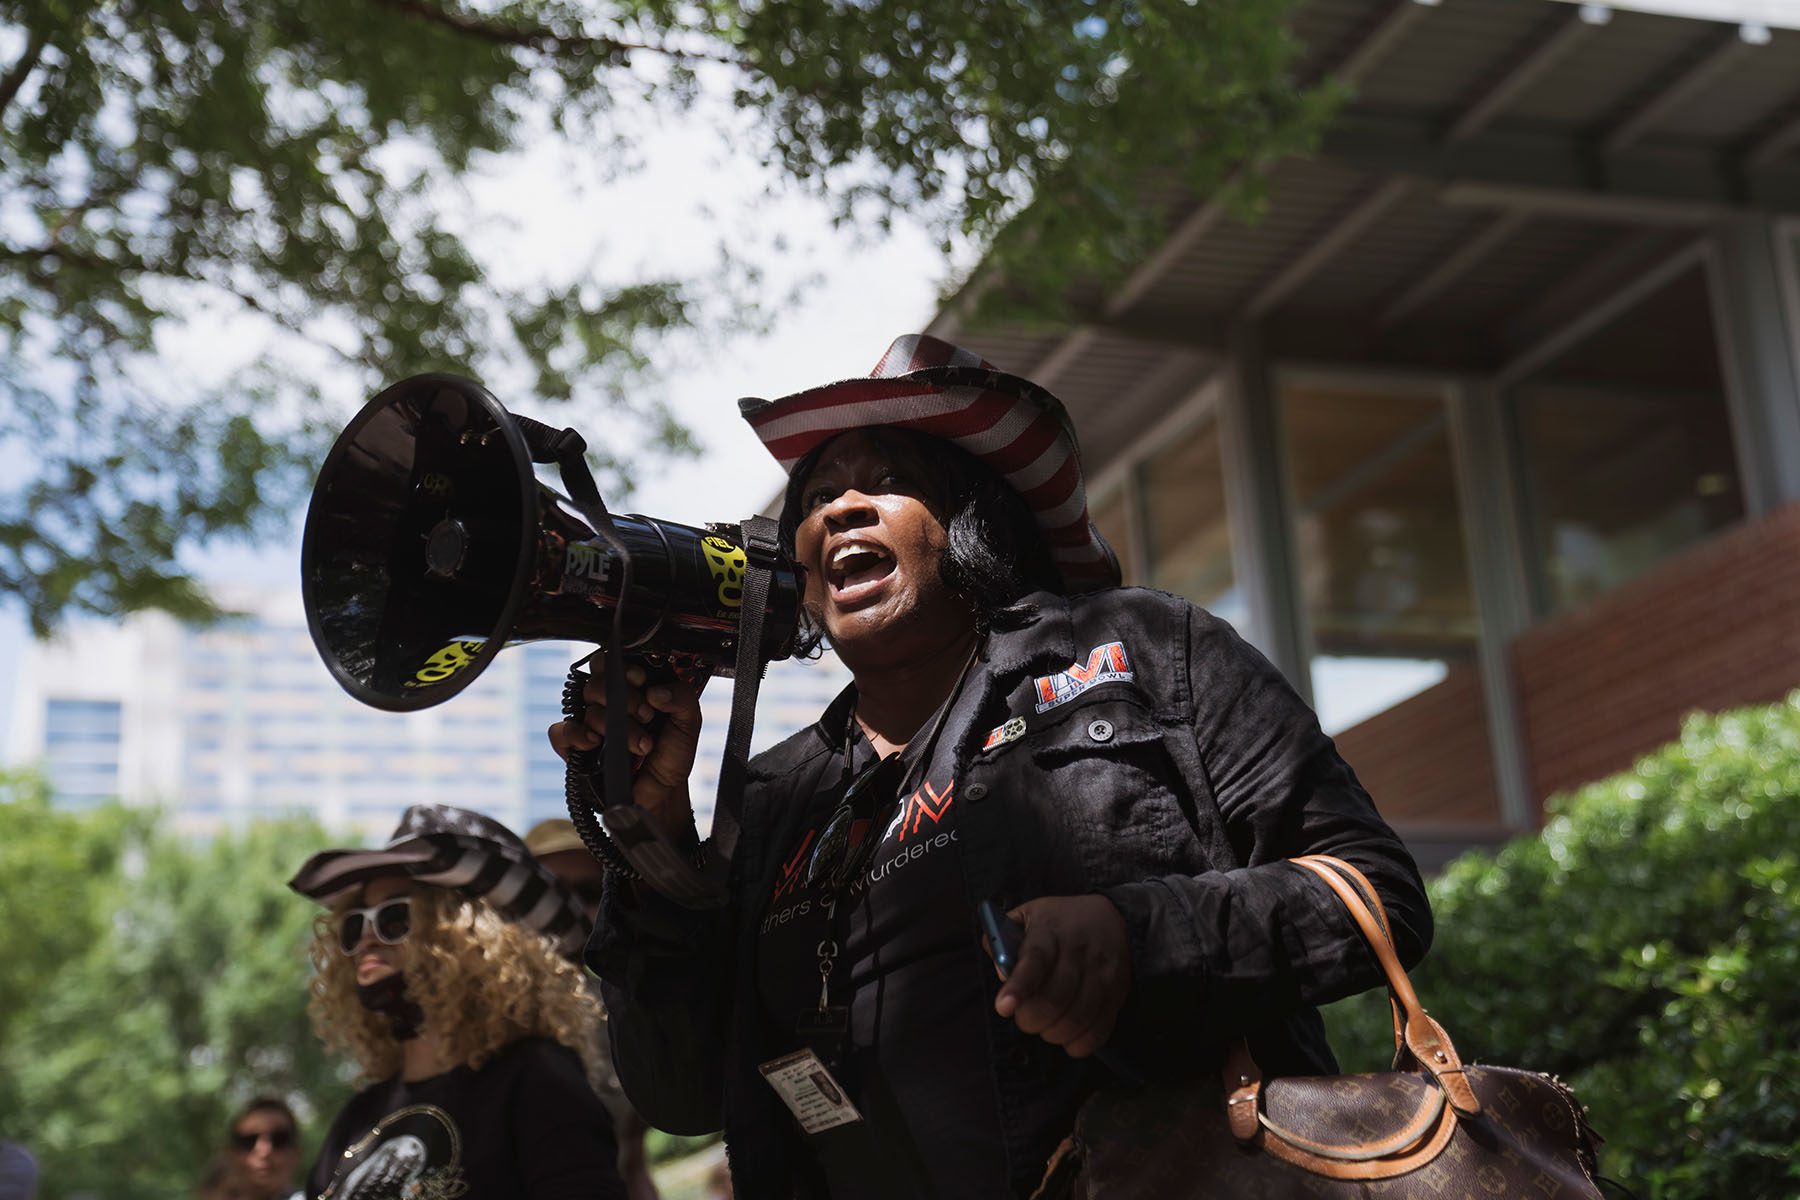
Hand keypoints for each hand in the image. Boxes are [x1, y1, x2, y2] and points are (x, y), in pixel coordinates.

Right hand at [547, 662, 703, 842]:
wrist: (663, 792)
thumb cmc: (671, 754)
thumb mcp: (689, 723)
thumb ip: (682, 698)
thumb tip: (655, 691)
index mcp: (631, 689)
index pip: (613, 663)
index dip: (624, 668)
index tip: (641, 681)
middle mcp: (607, 703)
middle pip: (597, 682)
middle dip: (625, 698)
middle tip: (646, 716)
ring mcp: (590, 725)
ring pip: (588, 708)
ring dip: (616, 726)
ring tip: (641, 745)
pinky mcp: (576, 748)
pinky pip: (561, 732)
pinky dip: (576, 735)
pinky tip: (596, 742)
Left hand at [993, 894, 1132, 1058]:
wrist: (1113, 918)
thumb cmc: (1058, 923)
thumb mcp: (1026, 916)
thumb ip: (1003, 940)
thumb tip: (1000, 972)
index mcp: (1050, 931)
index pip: (1035, 960)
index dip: (1019, 987)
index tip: (1003, 1008)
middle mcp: (1079, 952)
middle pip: (1055, 998)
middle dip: (1032, 1018)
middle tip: (1025, 1018)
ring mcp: (1101, 974)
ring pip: (1077, 1017)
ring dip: (1054, 1033)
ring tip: (1045, 1027)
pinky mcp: (1117, 993)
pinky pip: (1100, 1028)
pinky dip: (1081, 1043)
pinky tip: (1068, 1039)